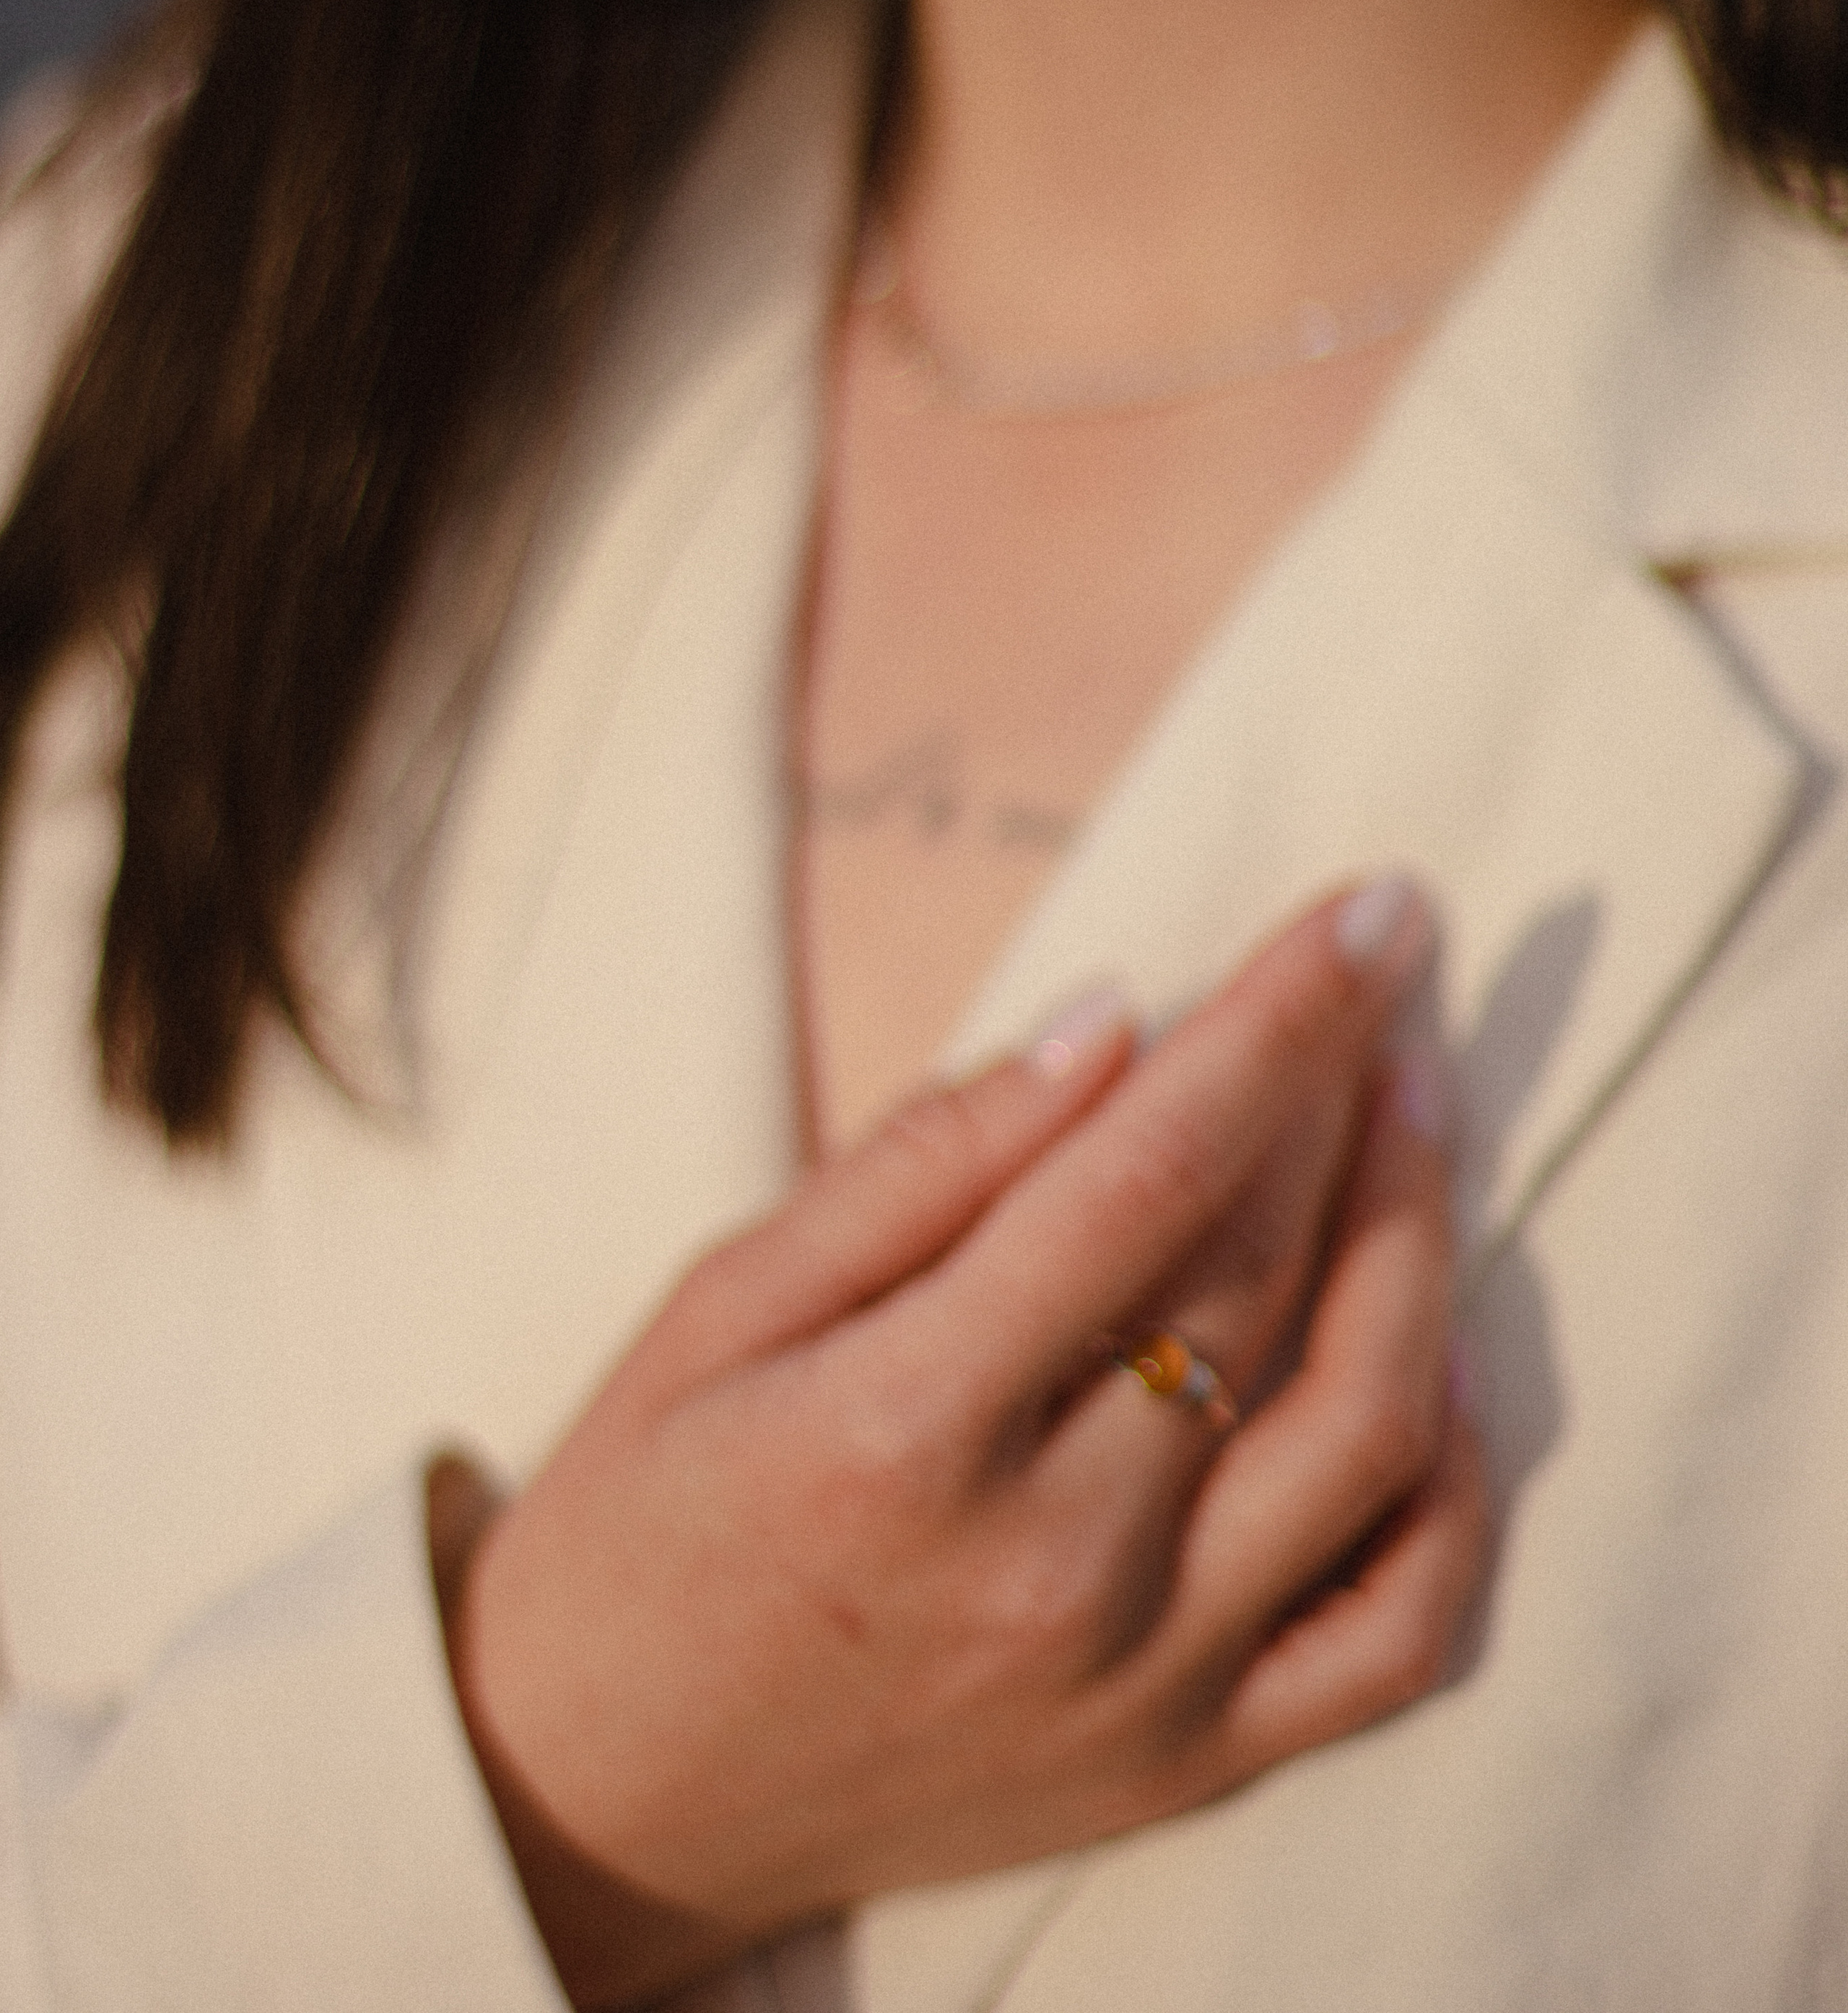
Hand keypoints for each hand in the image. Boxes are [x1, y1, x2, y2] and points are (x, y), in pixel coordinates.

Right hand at [436, 881, 1485, 2008]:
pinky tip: (1438, 1357)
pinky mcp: (1187, 1765)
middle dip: (1353, 1091)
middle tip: (1390, 977)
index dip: (1280, 1019)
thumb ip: (925, 1162)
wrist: (600, 1805)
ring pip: (1370, 1431)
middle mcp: (1048, 1565)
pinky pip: (1397, 1630)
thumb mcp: (722, 1304)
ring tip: (1417, 1116)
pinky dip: (1455, 1483)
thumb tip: (1118, 1017)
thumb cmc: (640, 1517)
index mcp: (904, 1426)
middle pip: (1266, 1277)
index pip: (1151, 1174)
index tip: (1376, 904)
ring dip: (1420, 1245)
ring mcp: (1138, 1684)